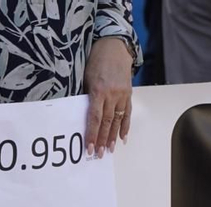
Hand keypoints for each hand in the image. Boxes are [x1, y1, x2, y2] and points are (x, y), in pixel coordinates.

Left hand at [83, 37, 132, 158]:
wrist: (114, 46)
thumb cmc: (96, 61)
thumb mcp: (85, 77)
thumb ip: (85, 96)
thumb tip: (82, 115)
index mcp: (99, 91)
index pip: (95, 118)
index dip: (92, 134)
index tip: (89, 147)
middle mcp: (112, 94)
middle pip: (107, 122)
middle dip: (103, 140)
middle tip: (99, 154)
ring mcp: (122, 94)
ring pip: (118, 120)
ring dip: (113, 136)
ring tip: (110, 150)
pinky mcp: (128, 93)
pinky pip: (127, 112)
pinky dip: (125, 126)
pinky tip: (123, 137)